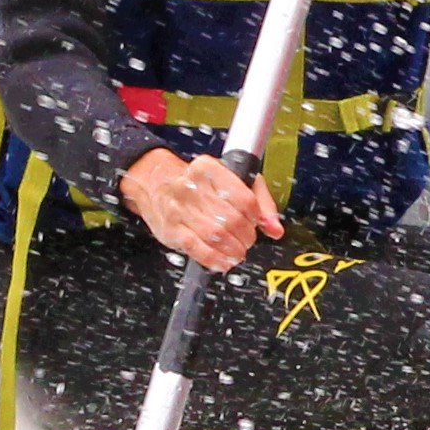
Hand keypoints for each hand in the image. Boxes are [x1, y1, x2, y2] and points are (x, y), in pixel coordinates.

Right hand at [118, 147, 280, 271]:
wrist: (154, 182)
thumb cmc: (198, 183)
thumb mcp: (233, 178)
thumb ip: (260, 200)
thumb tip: (275, 228)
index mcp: (208, 169)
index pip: (245, 198)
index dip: (256, 217)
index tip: (256, 222)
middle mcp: (191, 186)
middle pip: (232, 219)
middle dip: (246, 235)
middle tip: (247, 239)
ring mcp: (178, 209)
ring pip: (217, 235)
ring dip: (234, 249)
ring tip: (238, 251)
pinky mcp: (171, 230)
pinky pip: (198, 249)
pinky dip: (216, 259)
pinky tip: (224, 261)